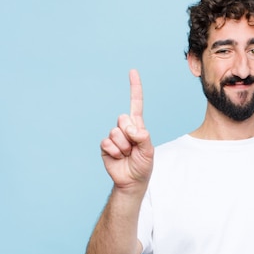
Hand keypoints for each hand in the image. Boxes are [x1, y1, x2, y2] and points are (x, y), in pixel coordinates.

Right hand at [100, 69, 153, 190]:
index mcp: (137, 126)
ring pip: (115, 132)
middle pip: (123, 118)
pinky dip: (115, 152)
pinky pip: (107, 142)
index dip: (134, 88)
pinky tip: (118, 157)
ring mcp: (114, 136)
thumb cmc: (143, 165)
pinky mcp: (105, 146)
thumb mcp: (148, 151)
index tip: (132, 71)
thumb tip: (132, 129)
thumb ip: (143, 138)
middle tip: (133, 146)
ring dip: (123, 146)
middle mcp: (124, 128)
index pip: (136, 103)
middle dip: (129, 133)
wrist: (131, 181)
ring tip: (127, 155)